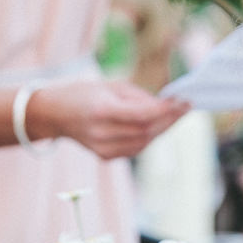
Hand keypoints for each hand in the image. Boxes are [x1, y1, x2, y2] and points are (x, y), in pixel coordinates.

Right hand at [29, 78, 190, 159]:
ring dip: (163, 129)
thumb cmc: (85, 93)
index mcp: (102, 111)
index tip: (184, 101)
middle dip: (170, 119)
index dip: (166, 110)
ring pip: (144, 142)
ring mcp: (103, 149)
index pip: (142, 115)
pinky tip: (159, 126)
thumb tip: (165, 106)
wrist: (55, 114)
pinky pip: (136, 148)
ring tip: (176, 115)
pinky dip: (150, 137)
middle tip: (187, 107)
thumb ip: (139, 97)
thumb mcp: (111, 85)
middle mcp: (102, 133)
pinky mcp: (105, 157)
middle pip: (146, 130)